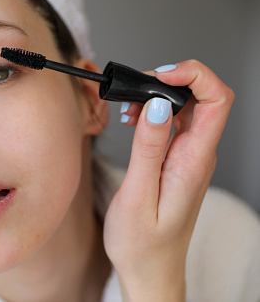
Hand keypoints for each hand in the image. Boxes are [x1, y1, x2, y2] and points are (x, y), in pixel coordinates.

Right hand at [103, 60, 233, 301]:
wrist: (150, 269)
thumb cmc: (142, 243)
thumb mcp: (137, 196)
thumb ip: (148, 149)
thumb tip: (157, 106)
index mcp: (194, 162)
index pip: (218, 100)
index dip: (195, 76)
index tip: (160, 77)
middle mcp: (198, 156)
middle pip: (204, 97)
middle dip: (171, 81)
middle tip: (135, 90)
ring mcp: (190, 157)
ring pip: (188, 108)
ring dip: (159, 97)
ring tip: (128, 109)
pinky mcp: (177, 161)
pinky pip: (175, 125)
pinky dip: (154, 113)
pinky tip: (134, 121)